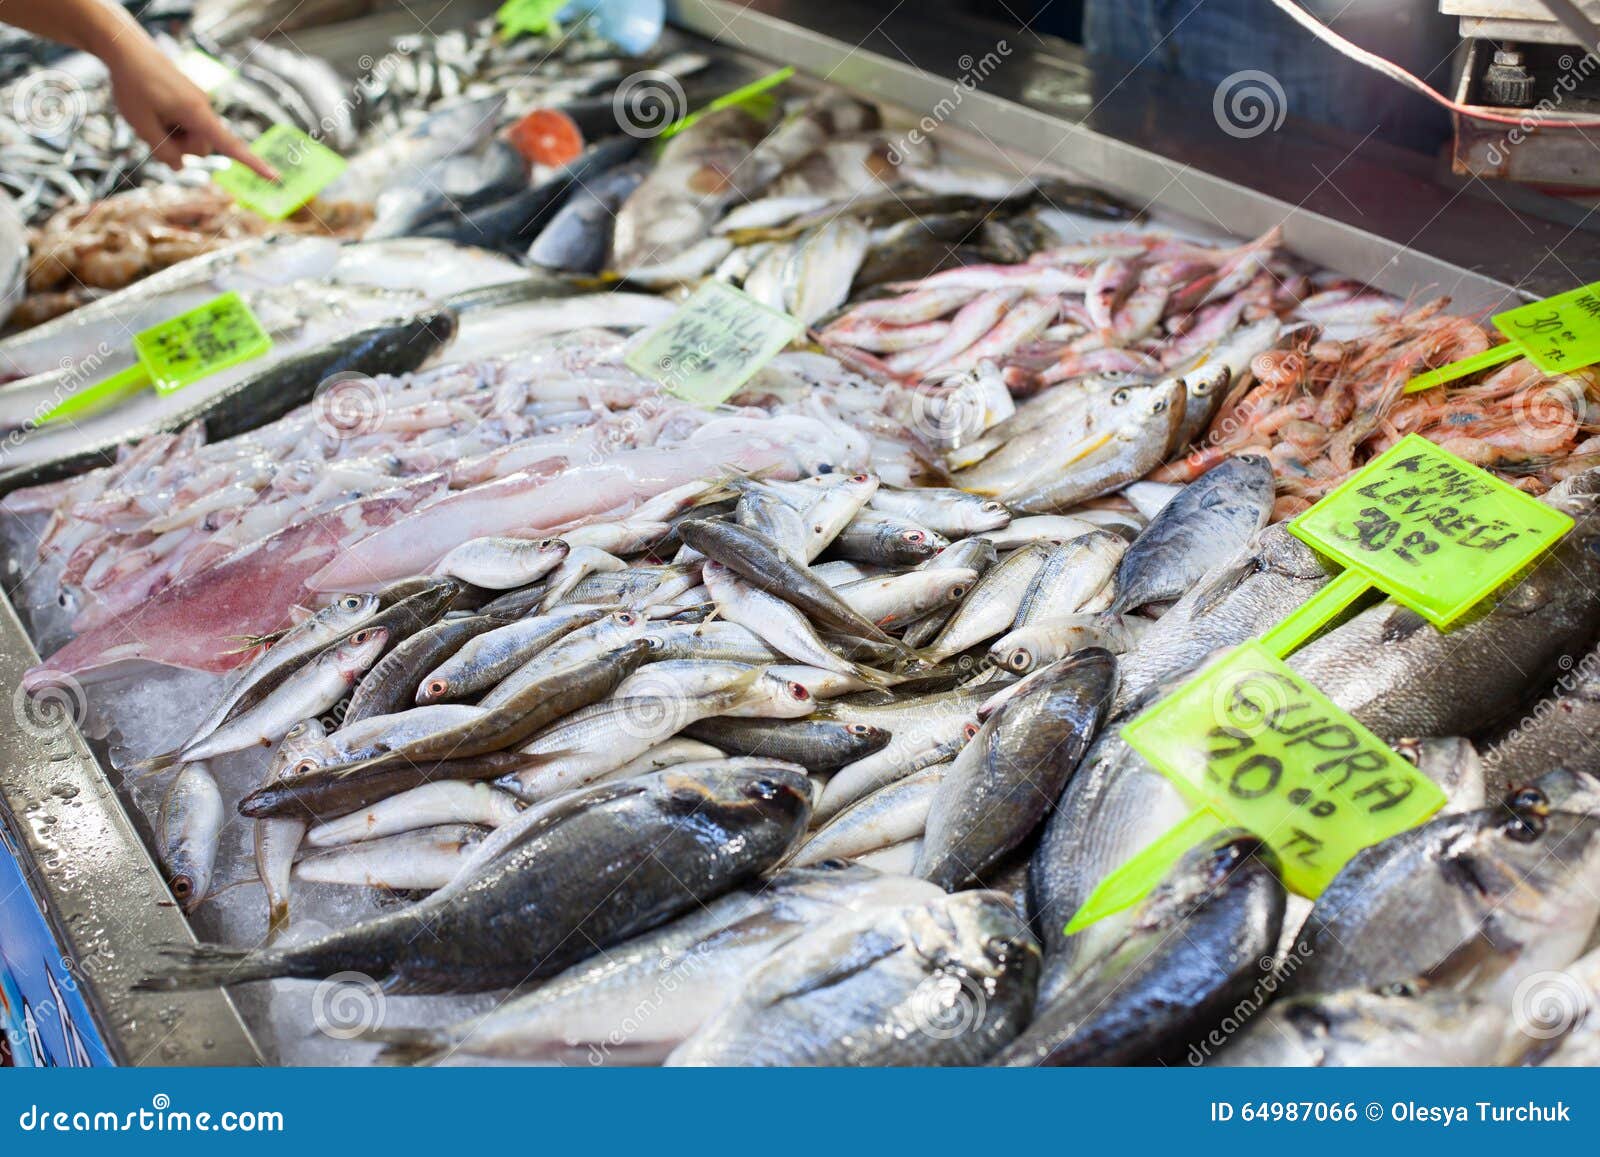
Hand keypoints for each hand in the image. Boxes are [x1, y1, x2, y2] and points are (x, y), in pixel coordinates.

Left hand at [103, 36, 276, 179]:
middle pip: (201, 147)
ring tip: (150, 112)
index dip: (253, 165)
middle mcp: (204, 109)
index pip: (231, 146)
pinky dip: (171, 122)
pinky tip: (153, 106)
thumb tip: (180, 168)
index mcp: (197, 115)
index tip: (276, 178)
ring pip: (191, 136)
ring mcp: (198, 104)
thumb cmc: (133, 85)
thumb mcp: (141, 125)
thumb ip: (163, 152)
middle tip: (151, 128)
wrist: (127, 49)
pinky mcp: (191, 100)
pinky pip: (186, 122)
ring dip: (172, 133)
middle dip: (179, 146)